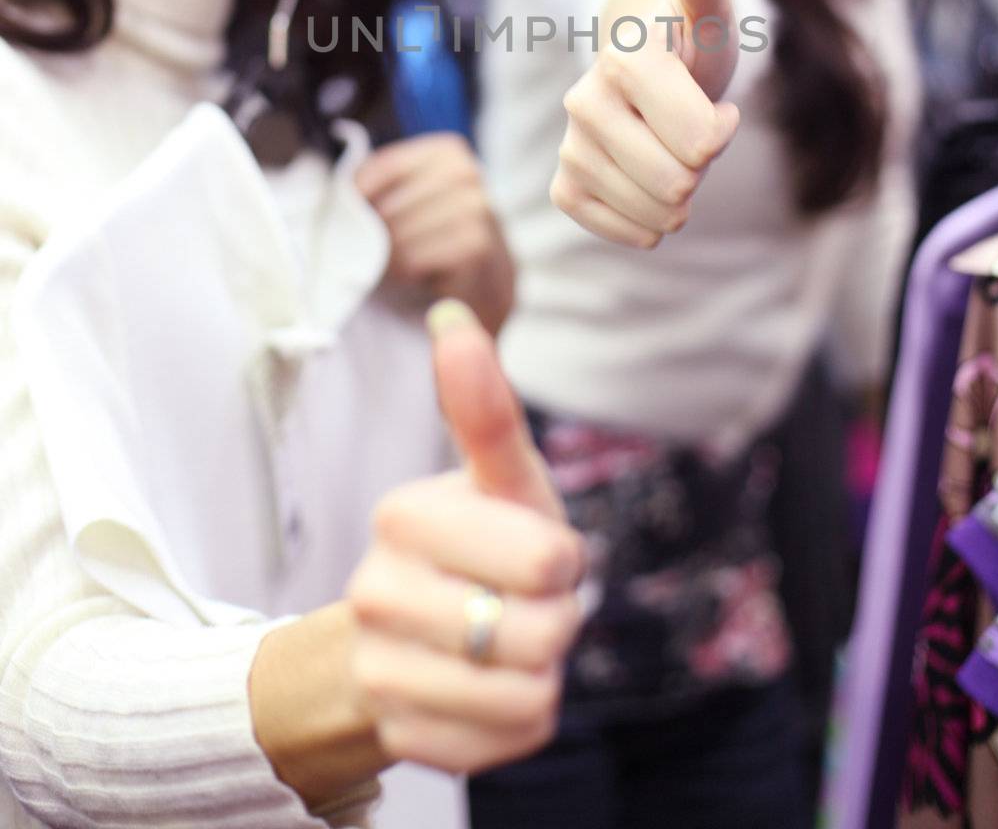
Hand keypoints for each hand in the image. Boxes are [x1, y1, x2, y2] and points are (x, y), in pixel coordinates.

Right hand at [348, 301, 583, 774]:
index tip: (539, 552)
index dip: (561, 561)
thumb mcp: (501, 477)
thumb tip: (452, 317)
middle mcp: (375, 590)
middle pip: (540, 634)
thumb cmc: (484, 539)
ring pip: (525, 694)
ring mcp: (379, 669)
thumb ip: (484, 408)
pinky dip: (520, 722)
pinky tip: (489, 692)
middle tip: (521, 602)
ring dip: (542, 675)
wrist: (417, 634)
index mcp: (403, 513)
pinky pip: (507, 742)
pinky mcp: (400, 738)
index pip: (544, 559)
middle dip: (555, 621)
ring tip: (508, 645)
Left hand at [354, 134, 513, 333]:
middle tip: (370, 249)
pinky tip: (412, 275)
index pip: (390, 164)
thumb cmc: (435, 235)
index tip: (350, 212)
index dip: (361, 192)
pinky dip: (408, 270)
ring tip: (390, 264)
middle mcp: (468, 173)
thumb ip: (378, 186)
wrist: (483, 278)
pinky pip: (420, 257)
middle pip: (394, 203)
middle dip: (375, 231)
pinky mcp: (478, 245)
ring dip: (389, 254)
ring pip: (404, 232)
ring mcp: (478, 208)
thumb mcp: (408, 199)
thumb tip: (343, 198)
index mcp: (448, 152)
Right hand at [551, 0, 739, 248]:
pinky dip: (650, 221)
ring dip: (681, 192)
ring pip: (656, 212)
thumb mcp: (708, 5)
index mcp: (626, 58)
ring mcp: (571, 144)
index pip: (700, 143)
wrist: (658, 69)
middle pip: (678, 183)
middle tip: (691, 127)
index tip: (715, 102)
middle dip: (701, 165)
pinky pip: (624, 230)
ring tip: (670, 148)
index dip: (722, 130)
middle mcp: (586, 100)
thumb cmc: (692, 38)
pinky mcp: (565, 184)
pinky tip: (650, 184)